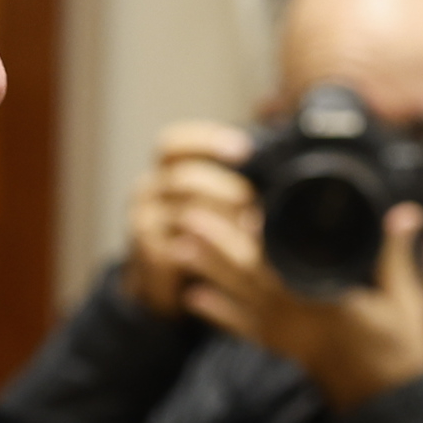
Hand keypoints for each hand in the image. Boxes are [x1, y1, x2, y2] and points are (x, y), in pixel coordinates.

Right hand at [119, 120, 258, 324]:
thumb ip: (236, 177)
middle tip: (250, 199)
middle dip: (224, 188)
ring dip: (221, 222)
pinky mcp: (148, 255)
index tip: (244, 148)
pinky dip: (206, 252)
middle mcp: (150, 190)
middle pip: (183, 179)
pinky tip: (228, 255)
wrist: (169, 280)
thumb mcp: (216, 198)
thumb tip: (276, 157)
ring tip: (250, 229)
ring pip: (183, 215)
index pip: (174, 145)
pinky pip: (177, 250)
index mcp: (166, 169)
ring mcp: (145, 223)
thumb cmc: (198, 231)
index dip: (207, 142)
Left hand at [122, 123, 422, 412]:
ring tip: (180, 248)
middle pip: (253, 277)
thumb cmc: (400, 351)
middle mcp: (301, 318)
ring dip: (209, 273)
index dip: (266, 241)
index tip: (244, 214)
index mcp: (332, 303)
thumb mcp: (405, 299)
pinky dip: (218, 314)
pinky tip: (193, 297)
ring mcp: (288, 336)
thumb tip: (403, 211)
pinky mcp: (283, 349)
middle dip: (220, 247)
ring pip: (240, 299)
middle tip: (190, 217)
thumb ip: (395, 254)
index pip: (292, 265)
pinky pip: (243, 330)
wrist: (388, 405)